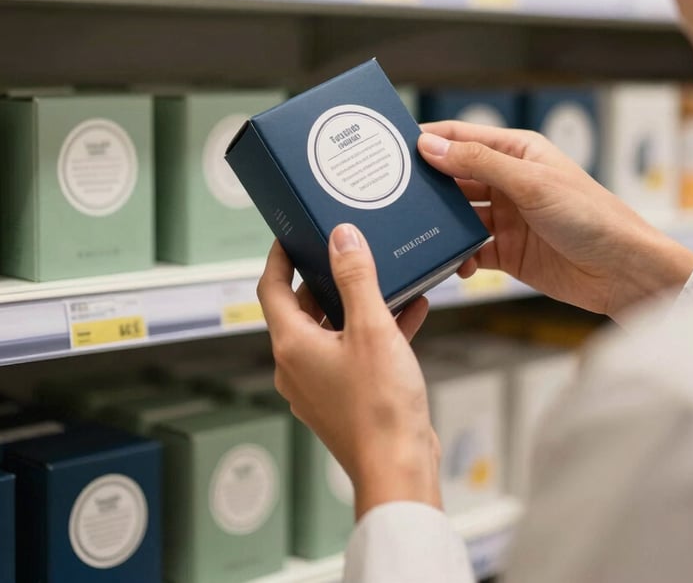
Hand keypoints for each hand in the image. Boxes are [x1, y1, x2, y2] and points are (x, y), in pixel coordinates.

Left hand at [257, 224, 441, 518]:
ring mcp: (319, 384)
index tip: (291, 235)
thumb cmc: (380, 407)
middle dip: (326, 279)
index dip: (280, 257)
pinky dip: (374, 331)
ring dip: (357, 304)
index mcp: (292, 345)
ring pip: (332, 330)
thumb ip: (356, 278)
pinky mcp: (343, 397)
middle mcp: (297, 365)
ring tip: (386, 281)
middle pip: (302, 308)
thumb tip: (342, 238)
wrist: (398, 468)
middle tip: (346, 252)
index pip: (272, 288)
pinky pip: (353, 352)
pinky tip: (409, 314)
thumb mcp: (371, 328)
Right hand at [418, 122, 692, 321]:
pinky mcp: (507, 252)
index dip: (430, 140)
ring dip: (441, 223)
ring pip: (459, 215)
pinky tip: (453, 262)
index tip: (394, 147)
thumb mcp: (531, 183)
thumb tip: (431, 145)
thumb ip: (479, 163)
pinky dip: (457, 256)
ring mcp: (506, 218)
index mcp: (518, 152)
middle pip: (455, 177)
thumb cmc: (593, 217)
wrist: (624, 272)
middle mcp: (509, 182)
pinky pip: (470, 250)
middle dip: (428, 185)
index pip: (463, 138)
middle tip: (394, 192)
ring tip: (418, 229)